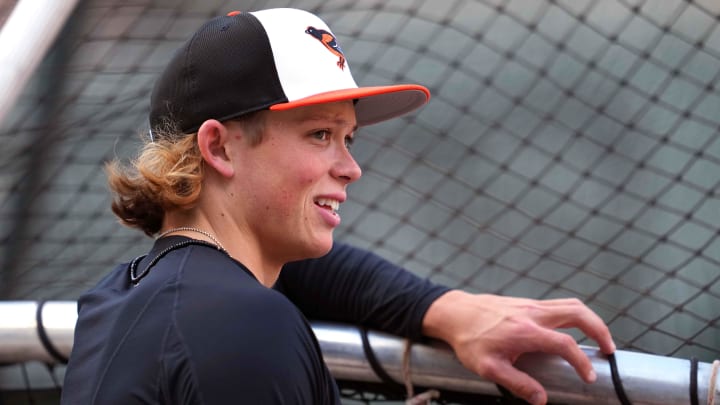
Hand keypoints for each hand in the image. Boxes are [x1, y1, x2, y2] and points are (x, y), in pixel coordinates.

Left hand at [421, 290, 615, 404]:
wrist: (454, 313)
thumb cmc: (468, 339)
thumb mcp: (489, 368)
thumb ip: (518, 384)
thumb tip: (541, 399)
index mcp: (525, 331)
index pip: (565, 344)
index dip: (582, 362)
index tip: (589, 377)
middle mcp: (532, 313)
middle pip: (578, 313)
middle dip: (600, 330)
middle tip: (609, 350)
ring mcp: (531, 305)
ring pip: (571, 304)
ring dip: (590, 320)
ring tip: (599, 339)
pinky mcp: (528, 303)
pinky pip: (559, 305)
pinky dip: (574, 316)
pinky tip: (574, 331)